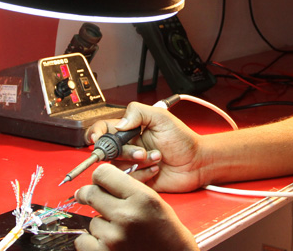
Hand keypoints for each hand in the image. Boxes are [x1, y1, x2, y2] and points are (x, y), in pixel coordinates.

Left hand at [73, 164, 196, 250]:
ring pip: (92, 220)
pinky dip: (91, 242)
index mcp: (141, 198)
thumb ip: (127, 189)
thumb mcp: (153, 201)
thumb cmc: (165, 231)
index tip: (99, 183)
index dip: (100, 178)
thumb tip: (96, 181)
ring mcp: (114, 238)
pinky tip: (107, 243)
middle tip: (88, 198)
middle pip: (91, 193)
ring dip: (100, 224)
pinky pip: (83, 241)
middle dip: (88, 195)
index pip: (103, 174)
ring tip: (119, 232)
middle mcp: (127, 216)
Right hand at [84, 102, 204, 192]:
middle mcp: (128, 147)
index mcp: (130, 130)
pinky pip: (128, 180)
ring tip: (157, 159)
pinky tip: (157, 169)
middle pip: (108, 151)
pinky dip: (143, 175)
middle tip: (143, 152)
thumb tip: (118, 124)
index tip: (98, 138)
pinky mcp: (137, 179)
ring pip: (117, 167)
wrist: (196, 162)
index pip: (103, 129)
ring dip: (138, 163)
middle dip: (126, 152)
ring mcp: (132, 164)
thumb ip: (138, 112)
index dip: (96, 133)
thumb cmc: (182, 140)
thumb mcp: (161, 118)